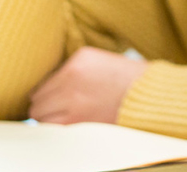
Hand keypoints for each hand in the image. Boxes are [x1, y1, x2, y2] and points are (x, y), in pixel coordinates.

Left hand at [28, 46, 147, 123]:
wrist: (148, 97)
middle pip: (37, 98)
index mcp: (78, 60)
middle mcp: (71, 79)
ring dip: (48, 116)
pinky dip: (53, 127)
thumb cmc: (126, 80)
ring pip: (38, 114)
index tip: (56, 95)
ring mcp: (72, 101)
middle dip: (46, 103)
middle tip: (58, 107)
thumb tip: (46, 83)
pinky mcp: (76, 121)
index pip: (43, 79)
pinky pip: (49, 127)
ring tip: (64, 116)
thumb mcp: (99, 60)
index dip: (49, 89)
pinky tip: (66, 123)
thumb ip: (71, 67)